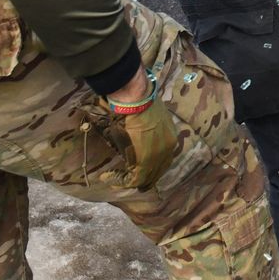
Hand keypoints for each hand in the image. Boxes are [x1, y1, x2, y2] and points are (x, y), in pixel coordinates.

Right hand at [107, 71, 180, 189]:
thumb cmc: (139, 104)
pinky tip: (108, 177)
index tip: (134, 168)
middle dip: (140, 178)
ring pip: (145, 177)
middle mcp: (168, 149)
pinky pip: (135, 178)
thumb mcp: (146, 120)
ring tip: (113, 178)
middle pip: (156, 171)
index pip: (162, 160)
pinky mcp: (146, 161)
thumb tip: (135, 137)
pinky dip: (120, 180)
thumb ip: (145, 132)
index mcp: (170, 138)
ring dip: (127, 180)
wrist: (137, 100)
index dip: (149, 167)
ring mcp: (159, 156)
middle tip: (124, 180)